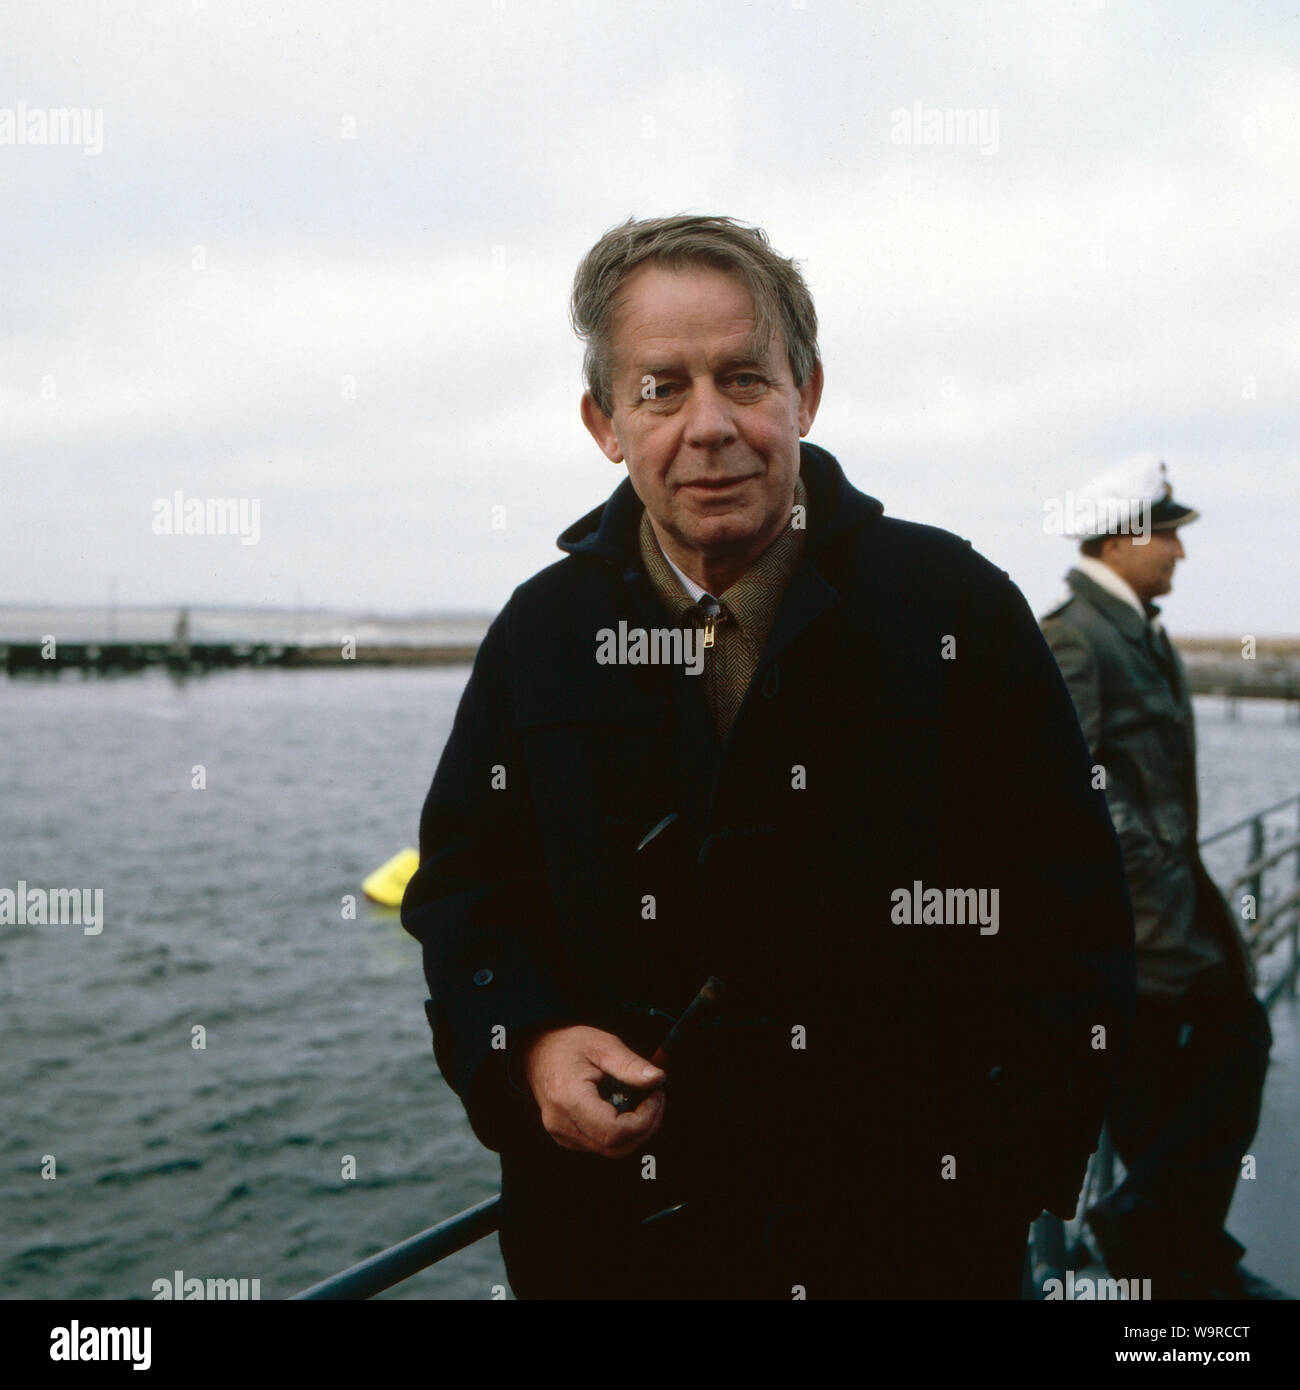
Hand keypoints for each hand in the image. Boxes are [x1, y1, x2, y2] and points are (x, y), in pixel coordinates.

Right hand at [521, 1025, 665, 1157]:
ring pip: (609, 1150)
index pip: (614, 1132)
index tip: (655, 1096)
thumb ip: (630, 1064)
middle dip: (645, 1128)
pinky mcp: (565, 1136)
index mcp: (570, 1099)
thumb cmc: (568, 1045)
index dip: (644, 1120)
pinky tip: (623, 1108)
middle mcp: (562, 1123)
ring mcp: (562, 1134)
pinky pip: (599, 1145)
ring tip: (641, 1102)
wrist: (537, 1051)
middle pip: (614, 1148)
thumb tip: (657, 1079)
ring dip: (634, 1131)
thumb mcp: (603, 1044)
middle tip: (655, 1099)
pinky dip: (618, 1132)